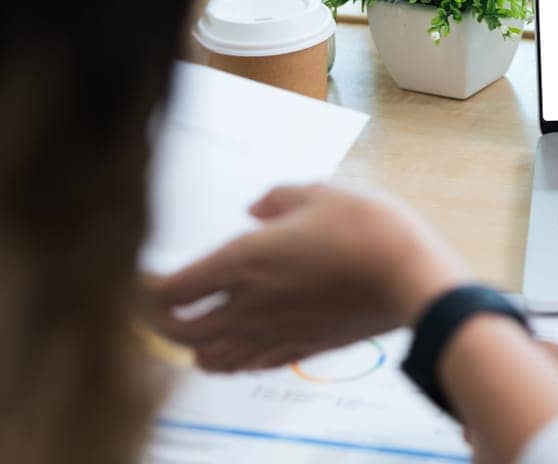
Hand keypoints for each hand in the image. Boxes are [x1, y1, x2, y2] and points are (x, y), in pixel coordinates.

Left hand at [144, 184, 469, 372]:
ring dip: (193, 343)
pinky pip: (250, 365)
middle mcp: (248, 305)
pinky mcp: (302, 348)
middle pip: (176, 333)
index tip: (143, 270)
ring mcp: (275, 333)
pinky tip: (242, 339)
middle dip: (156, 319)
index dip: (142, 286)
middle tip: (159, 300)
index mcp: (243, 262)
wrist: (415, 281)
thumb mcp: (323, 192)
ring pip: (208, 358)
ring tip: (198, 321)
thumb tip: (257, 208)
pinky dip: (233, 357)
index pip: (164, 293)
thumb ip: (278, 198)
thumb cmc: (372, 231)